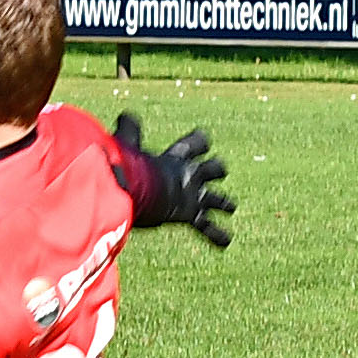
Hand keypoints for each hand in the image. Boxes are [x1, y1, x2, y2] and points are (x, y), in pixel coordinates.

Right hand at [112, 114, 235, 247]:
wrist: (144, 191)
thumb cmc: (134, 166)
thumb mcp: (129, 145)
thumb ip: (129, 131)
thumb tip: (126, 115)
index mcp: (178, 158)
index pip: (197, 143)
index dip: (200, 141)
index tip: (204, 140)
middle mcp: (191, 175)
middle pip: (214, 168)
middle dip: (217, 169)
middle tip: (219, 170)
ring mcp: (194, 196)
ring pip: (218, 199)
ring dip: (224, 203)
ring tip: (231, 206)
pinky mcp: (191, 215)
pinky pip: (207, 228)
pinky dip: (217, 235)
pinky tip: (227, 242)